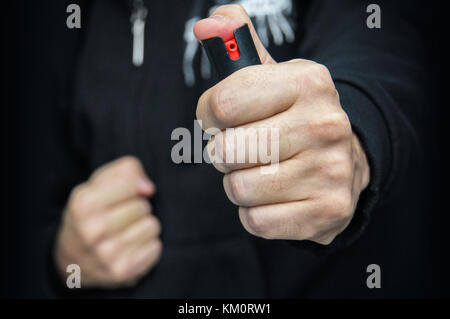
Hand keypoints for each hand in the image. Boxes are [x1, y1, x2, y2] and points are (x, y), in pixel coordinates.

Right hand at [54, 156, 161, 287]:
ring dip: (144, 226)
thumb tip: (148, 188)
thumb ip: (125, 170)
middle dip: (138, 207)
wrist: (72, 259)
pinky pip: (155, 247)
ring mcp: (106, 254)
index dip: (132, 186)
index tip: (124, 193)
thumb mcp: (97, 184)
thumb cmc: (91, 213)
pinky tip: (131, 247)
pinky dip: (148, 246)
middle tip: (122, 216)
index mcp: (83, 205)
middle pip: (143, 206)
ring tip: (127, 231)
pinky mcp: (122, 271)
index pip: (130, 183)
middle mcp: (92, 231)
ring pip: (152, 226)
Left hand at [195, 5, 369, 244]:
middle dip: (224, 153)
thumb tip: (207, 24)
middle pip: (226, 151)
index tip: (222, 118)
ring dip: (239, 183)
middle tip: (246, 148)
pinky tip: (275, 197)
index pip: (222, 103)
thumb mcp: (271, 75)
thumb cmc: (292, 118)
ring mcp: (330, 171)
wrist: (343, 161)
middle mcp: (324, 124)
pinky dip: (255, 212)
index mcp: (307, 82)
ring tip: (263, 171)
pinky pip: (256, 221)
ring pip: (238, 189)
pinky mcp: (328, 211)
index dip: (210, 115)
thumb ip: (235, 44)